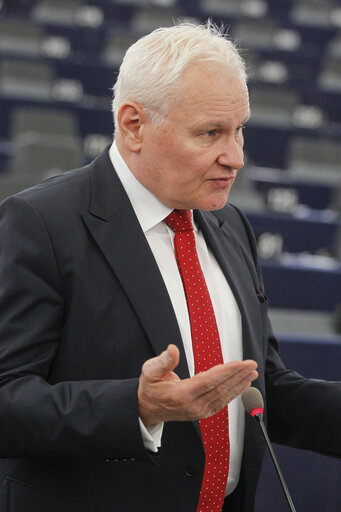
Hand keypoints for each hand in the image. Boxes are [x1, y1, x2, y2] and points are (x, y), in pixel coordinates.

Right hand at [138, 344, 257, 426]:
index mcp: (182, 394)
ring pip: (224, 396)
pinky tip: (242, 385)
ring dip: (240, 384)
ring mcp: (200, 411)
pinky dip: (234, 392)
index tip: (240, 363)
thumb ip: (163, 361)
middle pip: (221, 388)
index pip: (210, 381)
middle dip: (238, 375)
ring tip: (252, 373)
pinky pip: (222, 401)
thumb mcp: (150, 371)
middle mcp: (194, 405)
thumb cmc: (150, 388)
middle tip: (252, 364)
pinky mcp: (204, 412)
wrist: (148, 409)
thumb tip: (172, 349)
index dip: (227, 371)